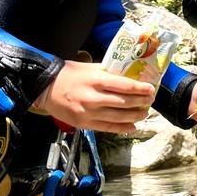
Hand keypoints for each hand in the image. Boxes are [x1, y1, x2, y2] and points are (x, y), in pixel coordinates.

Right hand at [33, 59, 154, 133]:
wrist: (45, 88)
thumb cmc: (69, 74)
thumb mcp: (90, 68)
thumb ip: (109, 73)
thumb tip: (129, 77)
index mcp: (95, 80)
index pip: (124, 86)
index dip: (140, 89)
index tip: (151, 89)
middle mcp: (93, 97)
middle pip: (124, 103)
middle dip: (141, 102)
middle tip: (150, 101)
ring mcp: (88, 112)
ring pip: (118, 117)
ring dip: (135, 116)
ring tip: (144, 113)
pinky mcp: (84, 123)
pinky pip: (107, 128)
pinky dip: (122, 128)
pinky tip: (132, 127)